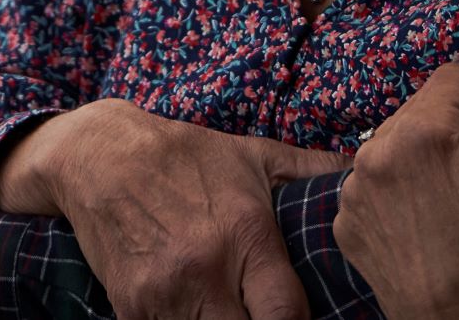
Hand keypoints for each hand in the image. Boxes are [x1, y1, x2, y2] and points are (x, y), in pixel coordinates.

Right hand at [0, 98, 350, 319]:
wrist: (99, 154)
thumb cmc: (183, 154)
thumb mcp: (251, 154)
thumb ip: (308, 169)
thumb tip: (359, 169)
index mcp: (245, 234)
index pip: (287, 315)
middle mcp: (205, 268)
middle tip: (264, 315)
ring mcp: (165, 294)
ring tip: (230, 309)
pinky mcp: (131, 307)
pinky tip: (194, 311)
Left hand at [334, 13, 458, 319]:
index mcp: (421, 134)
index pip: (455, 77)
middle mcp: (373, 151)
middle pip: (421, 109)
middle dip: (451, 131)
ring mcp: (351, 188)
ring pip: (395, 141)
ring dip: (421, 158)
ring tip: (451, 204)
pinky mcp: (341, 218)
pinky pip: (373, 179)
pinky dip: (396, 189)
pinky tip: (423, 221)